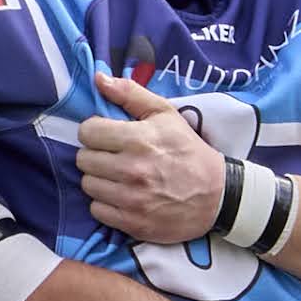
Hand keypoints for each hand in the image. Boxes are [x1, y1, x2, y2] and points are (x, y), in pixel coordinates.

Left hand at [77, 74, 228, 249]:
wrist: (217, 196)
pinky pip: (97, 210)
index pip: (87, 132)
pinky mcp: (132, 222)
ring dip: (99, 180)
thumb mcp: (166, 115)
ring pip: (88, 184)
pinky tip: (122, 196)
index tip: (106, 136)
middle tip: (114, 157)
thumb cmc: (188, 151)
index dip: (95, 132)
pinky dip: (106, 203)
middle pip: (83, 159)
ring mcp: (131, 198)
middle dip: (96, 155)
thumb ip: (131, 93)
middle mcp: (132, 169)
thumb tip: (98, 78)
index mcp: (138, 139)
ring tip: (118, 177)